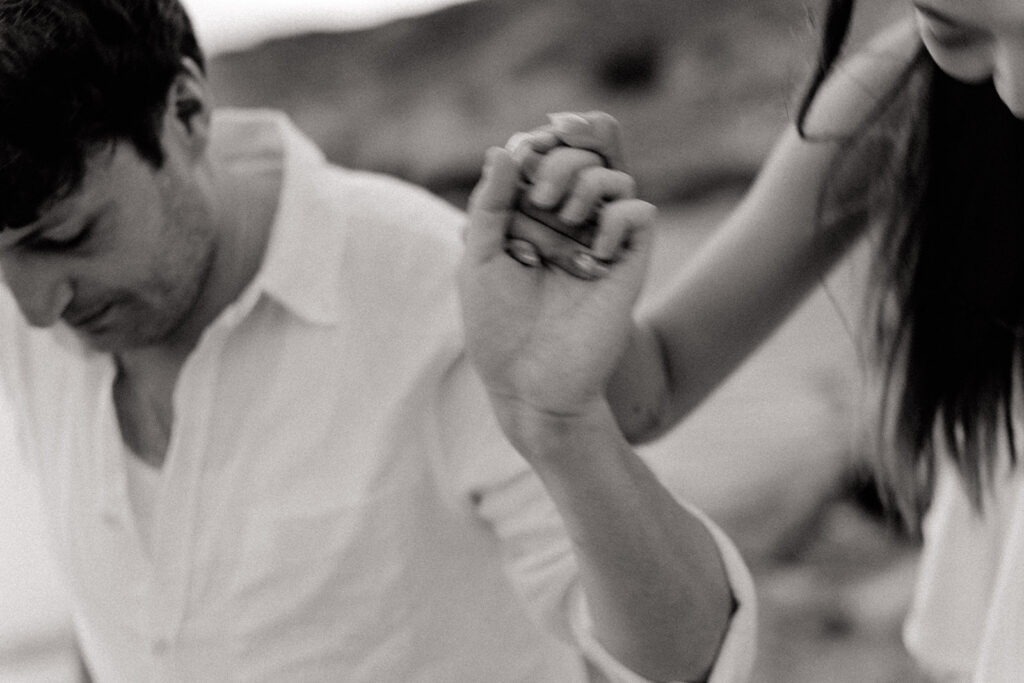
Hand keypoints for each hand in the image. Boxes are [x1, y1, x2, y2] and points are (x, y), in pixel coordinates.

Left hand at [459, 145, 656, 427]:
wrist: (532, 383)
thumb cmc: (497, 327)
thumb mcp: (479, 260)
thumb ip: (491, 203)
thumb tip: (503, 148)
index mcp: (528, 221)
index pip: (540, 159)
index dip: (535, 146)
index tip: (523, 154)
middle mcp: (565, 226)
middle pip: (577, 158)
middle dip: (558, 164)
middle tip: (541, 200)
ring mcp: (598, 243)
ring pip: (612, 177)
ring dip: (586, 182)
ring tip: (564, 216)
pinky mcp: (627, 264)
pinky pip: (639, 213)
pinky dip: (618, 218)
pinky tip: (594, 252)